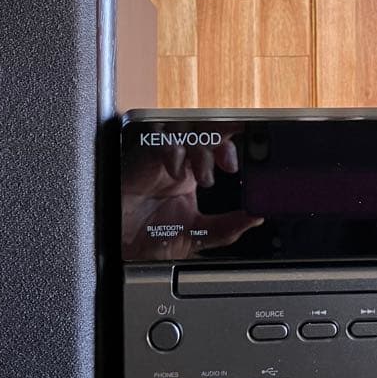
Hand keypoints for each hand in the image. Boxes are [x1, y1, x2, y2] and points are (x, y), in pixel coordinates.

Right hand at [122, 124, 262, 258]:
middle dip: (223, 139)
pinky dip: (173, 151)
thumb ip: (227, 228)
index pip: (221, 146)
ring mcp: (162, 157)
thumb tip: (257, 217)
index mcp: (196, 174)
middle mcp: (182, 161)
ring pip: (187, 129)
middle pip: (207, 130)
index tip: (250, 160)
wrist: (120, 248)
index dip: (235, 147)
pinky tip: (176, 172)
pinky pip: (161, 139)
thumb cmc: (149, 240)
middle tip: (229, 164)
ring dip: (200, 148)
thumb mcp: (197, 237)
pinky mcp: (142, 157)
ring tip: (203, 177)